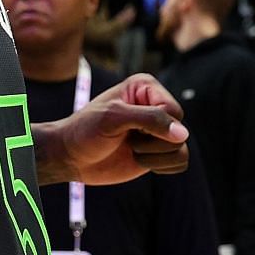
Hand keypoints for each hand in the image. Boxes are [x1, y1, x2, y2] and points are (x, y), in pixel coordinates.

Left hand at [42, 74, 189, 185]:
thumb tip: (183, 134)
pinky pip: (180, 162)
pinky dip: (161, 166)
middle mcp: (157, 105)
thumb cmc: (86, 131)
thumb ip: (150, 120)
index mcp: (146, 87)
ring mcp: (159, 129)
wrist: (70, 157)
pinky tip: (140, 160)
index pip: (173, 111)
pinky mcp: (160, 151)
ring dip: (153, 156)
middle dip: (151, 142)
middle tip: (126, 139)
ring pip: (181, 149)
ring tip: (130, 148)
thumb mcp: (113, 119)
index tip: (126, 128)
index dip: (153, 127)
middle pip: (180, 131)